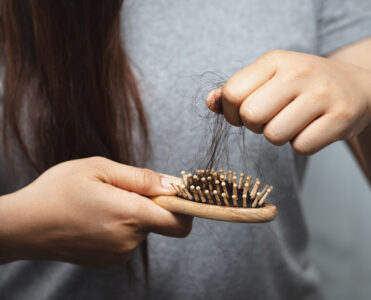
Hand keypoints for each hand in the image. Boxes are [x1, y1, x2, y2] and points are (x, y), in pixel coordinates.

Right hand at [0, 157, 191, 266]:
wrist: (23, 226)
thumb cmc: (58, 191)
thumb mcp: (100, 169)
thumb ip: (142, 178)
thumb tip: (174, 184)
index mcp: (130, 215)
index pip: (180, 221)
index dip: (184, 206)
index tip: (172, 192)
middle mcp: (129, 240)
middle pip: (160, 221)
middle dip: (149, 204)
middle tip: (119, 190)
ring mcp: (118, 254)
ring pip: (143, 229)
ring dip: (132, 214)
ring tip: (102, 203)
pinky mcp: (109, 261)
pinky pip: (128, 239)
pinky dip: (121, 227)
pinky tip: (97, 218)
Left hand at [207, 50, 370, 153]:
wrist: (358, 89)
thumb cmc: (303, 87)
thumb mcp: (270, 79)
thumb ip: (236, 91)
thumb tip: (210, 103)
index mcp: (275, 60)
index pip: (232, 93)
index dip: (232, 113)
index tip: (246, 114)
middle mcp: (298, 72)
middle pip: (251, 116)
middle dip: (256, 126)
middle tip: (271, 119)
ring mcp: (322, 93)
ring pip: (274, 136)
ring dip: (279, 137)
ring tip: (294, 122)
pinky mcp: (341, 116)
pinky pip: (302, 147)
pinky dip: (303, 144)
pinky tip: (313, 128)